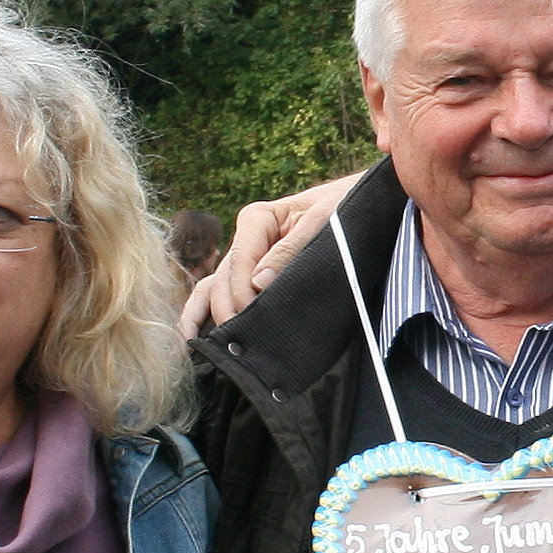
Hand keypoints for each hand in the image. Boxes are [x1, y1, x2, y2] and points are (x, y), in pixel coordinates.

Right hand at [177, 173, 367, 334]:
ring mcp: (246, 260)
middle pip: (222, 279)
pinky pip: (221, 293)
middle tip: (233, 344)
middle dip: (225, 310)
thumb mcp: (324, 221)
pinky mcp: (252, 276)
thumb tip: (258, 284)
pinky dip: (204, 313)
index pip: (239, 261)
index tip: (248, 320)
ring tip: (191, 344)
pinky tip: (192, 336)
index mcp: (257, 220)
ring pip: (214, 288)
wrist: (361, 208)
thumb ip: (291, 250)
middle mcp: (245, 240)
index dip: (240, 293)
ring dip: (202, 315)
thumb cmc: (344, 208)